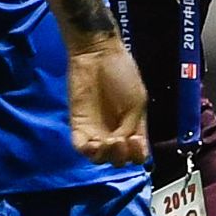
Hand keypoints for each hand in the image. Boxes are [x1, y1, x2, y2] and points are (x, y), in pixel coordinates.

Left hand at [68, 40, 150, 164]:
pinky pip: (81, 148)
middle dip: (122, 155)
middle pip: (118, 160)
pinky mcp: (78, 126)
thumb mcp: (137, 102)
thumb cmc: (122, 73)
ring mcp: (95, 130)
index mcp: (133, 127)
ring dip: (106, 155)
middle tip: (121, 139)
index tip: (137, 140)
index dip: (138, 154)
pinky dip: (88, 151)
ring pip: (100, 158)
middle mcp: (114, 132)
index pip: (137, 154)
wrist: (98, 55)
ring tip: (109, 141)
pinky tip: (94, 144)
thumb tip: (125, 144)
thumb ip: (132, 126)